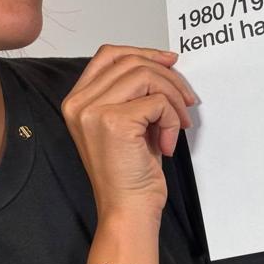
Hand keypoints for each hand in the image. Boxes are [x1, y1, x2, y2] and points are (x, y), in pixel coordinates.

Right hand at [61, 44, 195, 219]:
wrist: (127, 210)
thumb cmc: (130, 174)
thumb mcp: (128, 124)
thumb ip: (134, 93)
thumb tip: (165, 64)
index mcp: (77, 101)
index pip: (108, 55)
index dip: (143, 52)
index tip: (170, 62)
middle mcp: (79, 103)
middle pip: (131, 62)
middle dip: (168, 77)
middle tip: (186, 101)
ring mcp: (93, 111)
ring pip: (146, 76)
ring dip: (173, 98)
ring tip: (180, 124)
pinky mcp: (115, 122)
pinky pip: (158, 102)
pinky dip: (173, 120)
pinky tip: (167, 145)